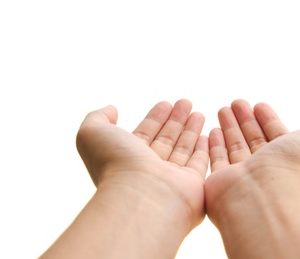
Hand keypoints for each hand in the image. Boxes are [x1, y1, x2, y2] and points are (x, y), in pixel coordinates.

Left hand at [76, 99, 208, 228]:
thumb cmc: (115, 165)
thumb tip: (112, 109)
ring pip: (183, 149)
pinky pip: (200, 163)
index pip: (145, 133)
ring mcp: (172, 179)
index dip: (155, 118)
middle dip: (175, 120)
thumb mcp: (92, 133)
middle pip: (166, 139)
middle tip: (186, 102)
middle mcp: (150, 169)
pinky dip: (203, 150)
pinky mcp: (193, 185)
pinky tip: (207, 135)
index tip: (165, 103)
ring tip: (198, 111)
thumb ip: (98, 117)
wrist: (141, 197)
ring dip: (191, 129)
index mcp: (128, 158)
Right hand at [204, 99, 299, 257]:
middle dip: (246, 119)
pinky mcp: (221, 182)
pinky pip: (217, 160)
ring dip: (230, 126)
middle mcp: (267, 171)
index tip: (259, 105)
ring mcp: (243, 177)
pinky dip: (215, 145)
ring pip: (235, 146)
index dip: (269, 120)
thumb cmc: (299, 167)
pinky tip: (212, 130)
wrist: (267, 194)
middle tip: (237, 102)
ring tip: (223, 108)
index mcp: (291, 161)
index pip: (277, 136)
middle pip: (254, 139)